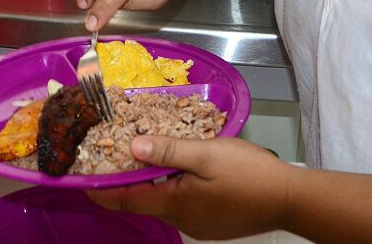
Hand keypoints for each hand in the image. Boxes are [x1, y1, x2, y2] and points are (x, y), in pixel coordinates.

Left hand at [90, 136, 294, 239]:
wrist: (290, 199)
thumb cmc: (250, 174)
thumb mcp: (207, 153)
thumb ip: (169, 150)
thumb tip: (132, 147)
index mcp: (175, 204)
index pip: (126, 200)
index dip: (101, 190)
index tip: (81, 180)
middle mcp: (182, 219)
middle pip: (143, 200)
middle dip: (125, 181)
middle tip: (112, 156)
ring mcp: (198, 224)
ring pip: (164, 201)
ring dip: (151, 181)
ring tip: (143, 156)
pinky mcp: (212, 222)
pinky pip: (182, 203)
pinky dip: (172, 187)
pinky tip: (179, 169)